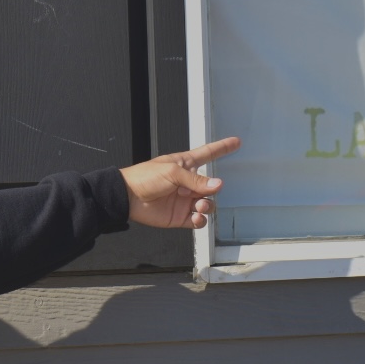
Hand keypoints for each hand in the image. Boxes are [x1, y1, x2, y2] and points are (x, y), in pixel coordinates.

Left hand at [119, 137, 240, 228]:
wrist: (128, 197)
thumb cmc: (145, 177)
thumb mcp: (172, 172)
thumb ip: (196, 180)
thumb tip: (217, 185)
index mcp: (186, 165)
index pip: (208, 153)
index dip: (222, 148)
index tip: (236, 142)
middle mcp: (187, 183)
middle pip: (211, 186)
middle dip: (213, 189)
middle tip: (204, 192)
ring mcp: (185, 200)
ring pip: (207, 204)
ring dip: (207, 206)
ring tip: (199, 206)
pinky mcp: (180, 217)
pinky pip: (198, 220)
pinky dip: (200, 220)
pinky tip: (195, 217)